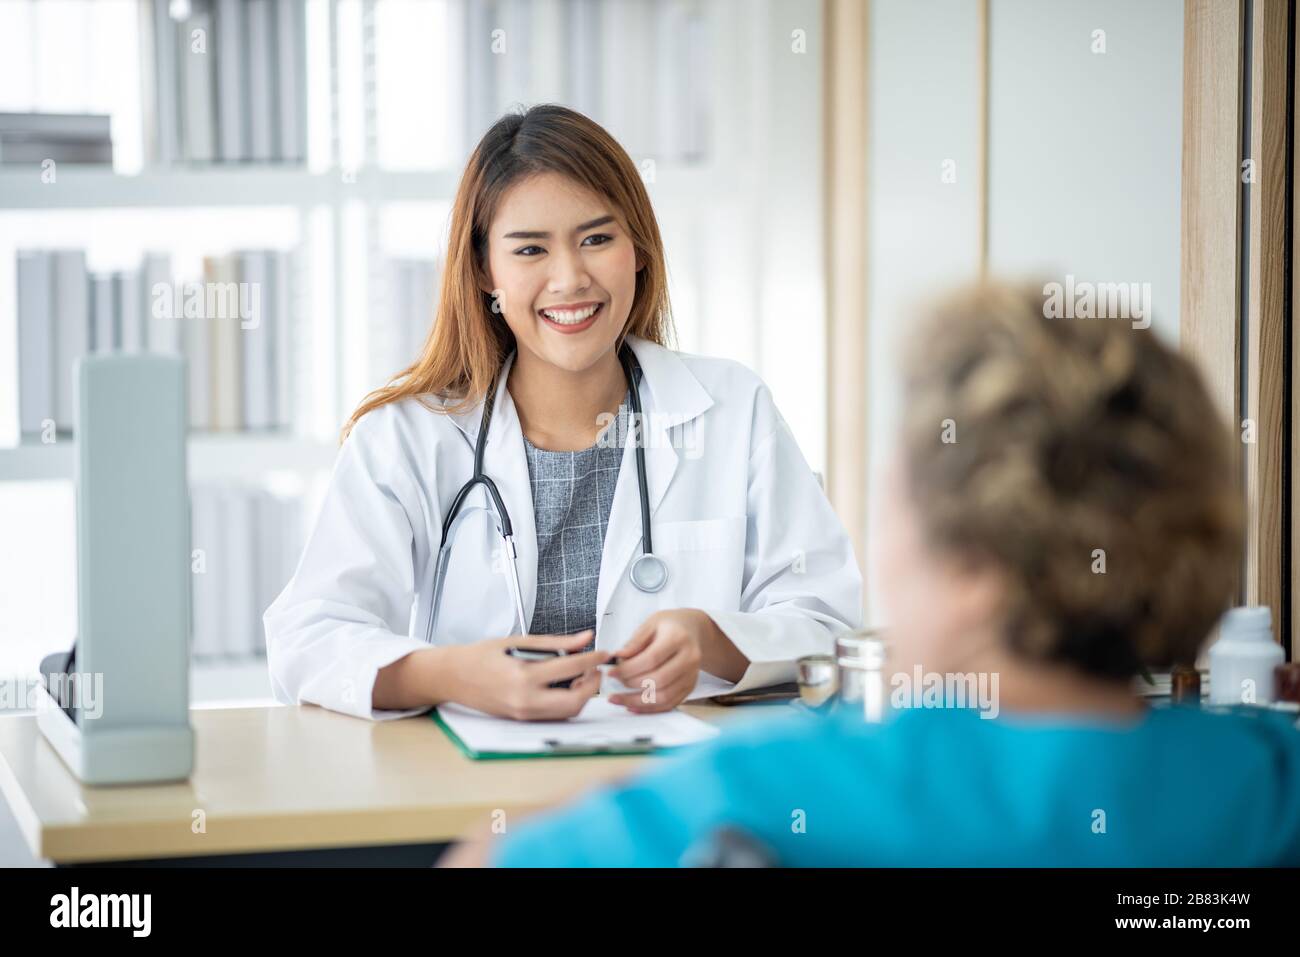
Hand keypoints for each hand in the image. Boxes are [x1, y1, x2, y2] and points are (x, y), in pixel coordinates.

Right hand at [446, 630, 607, 720]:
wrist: (454, 676)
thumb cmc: (481, 657)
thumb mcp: (520, 642)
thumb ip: (557, 642)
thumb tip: (585, 638)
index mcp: (524, 675)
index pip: (572, 668)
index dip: (593, 659)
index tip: (602, 653)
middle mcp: (525, 699)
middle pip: (576, 701)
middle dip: (593, 685)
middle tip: (595, 669)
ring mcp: (524, 713)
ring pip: (568, 712)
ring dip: (582, 695)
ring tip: (581, 676)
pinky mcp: (523, 720)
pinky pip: (555, 716)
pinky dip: (567, 703)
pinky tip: (566, 687)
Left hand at [608, 609, 714, 712]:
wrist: (693, 630)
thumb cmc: (670, 626)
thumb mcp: (650, 624)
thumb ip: (634, 642)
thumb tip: (618, 658)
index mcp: (678, 638)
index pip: (652, 659)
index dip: (628, 669)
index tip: (612, 672)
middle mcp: (690, 658)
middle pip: (659, 680)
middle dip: (632, 684)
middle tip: (616, 682)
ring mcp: (692, 675)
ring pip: (664, 696)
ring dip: (637, 701)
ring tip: (618, 698)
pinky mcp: (690, 687)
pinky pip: (669, 704)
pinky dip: (649, 708)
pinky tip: (633, 705)